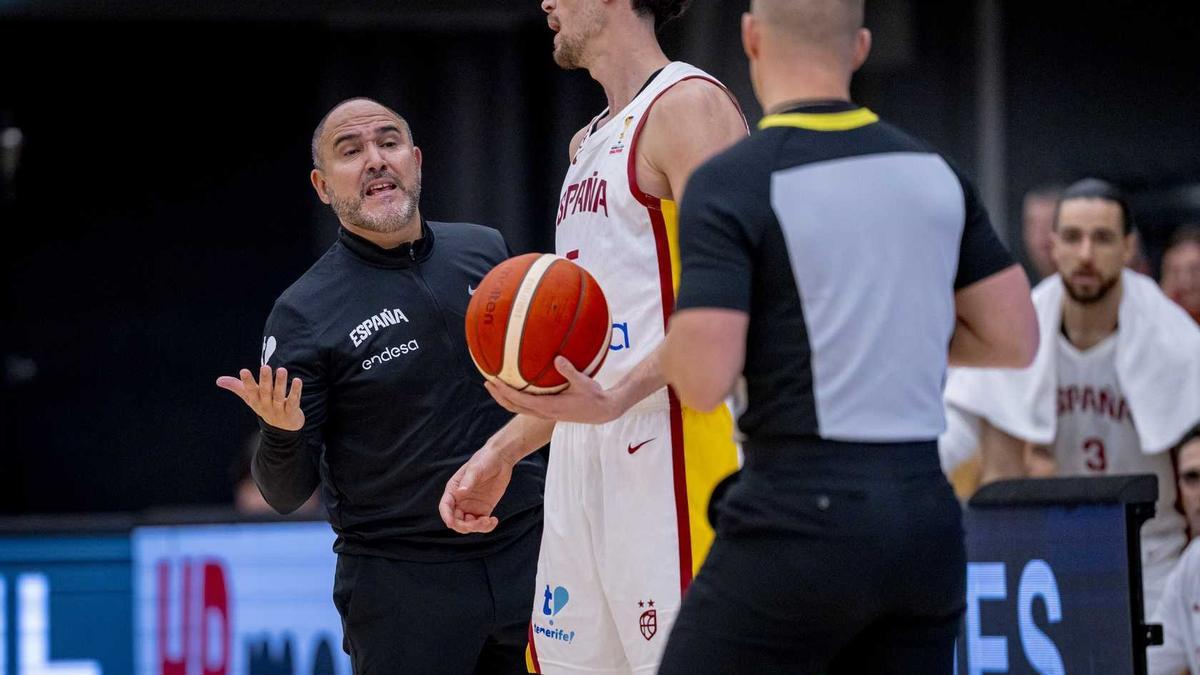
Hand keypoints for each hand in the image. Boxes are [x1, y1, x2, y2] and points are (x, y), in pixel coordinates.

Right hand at [216, 365, 304, 430]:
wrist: (283, 428)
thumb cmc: (264, 406)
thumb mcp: (250, 398)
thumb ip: (237, 387)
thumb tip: (219, 380)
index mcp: (255, 401)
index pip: (249, 391)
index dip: (247, 382)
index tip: (244, 371)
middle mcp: (266, 405)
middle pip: (265, 392)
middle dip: (265, 380)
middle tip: (265, 366)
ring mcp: (278, 409)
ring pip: (279, 395)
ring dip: (280, 382)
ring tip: (282, 369)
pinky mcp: (291, 411)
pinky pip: (293, 401)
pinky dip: (295, 391)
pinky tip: (298, 380)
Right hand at [439, 446, 514, 533]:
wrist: (501, 459)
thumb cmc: (485, 460)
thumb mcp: (475, 469)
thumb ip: (468, 481)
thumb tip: (460, 493)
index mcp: (453, 490)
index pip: (445, 507)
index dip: (446, 516)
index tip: (451, 523)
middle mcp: (460, 501)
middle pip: (456, 520)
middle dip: (465, 526)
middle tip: (479, 522)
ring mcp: (472, 506)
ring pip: (469, 525)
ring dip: (477, 527)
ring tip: (489, 521)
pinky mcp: (484, 509)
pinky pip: (481, 523)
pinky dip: (486, 526)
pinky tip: (494, 521)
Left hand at [485, 356, 621, 423]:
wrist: (602, 411)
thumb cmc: (594, 396)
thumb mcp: (584, 383)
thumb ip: (570, 371)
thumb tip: (557, 358)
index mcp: (550, 406)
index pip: (521, 400)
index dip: (505, 392)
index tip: (494, 381)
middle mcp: (544, 412)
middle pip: (514, 406)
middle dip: (499, 395)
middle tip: (487, 381)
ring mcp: (545, 413)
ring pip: (518, 408)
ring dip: (504, 398)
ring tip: (493, 386)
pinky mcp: (548, 412)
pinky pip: (526, 406)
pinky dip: (515, 399)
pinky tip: (514, 387)